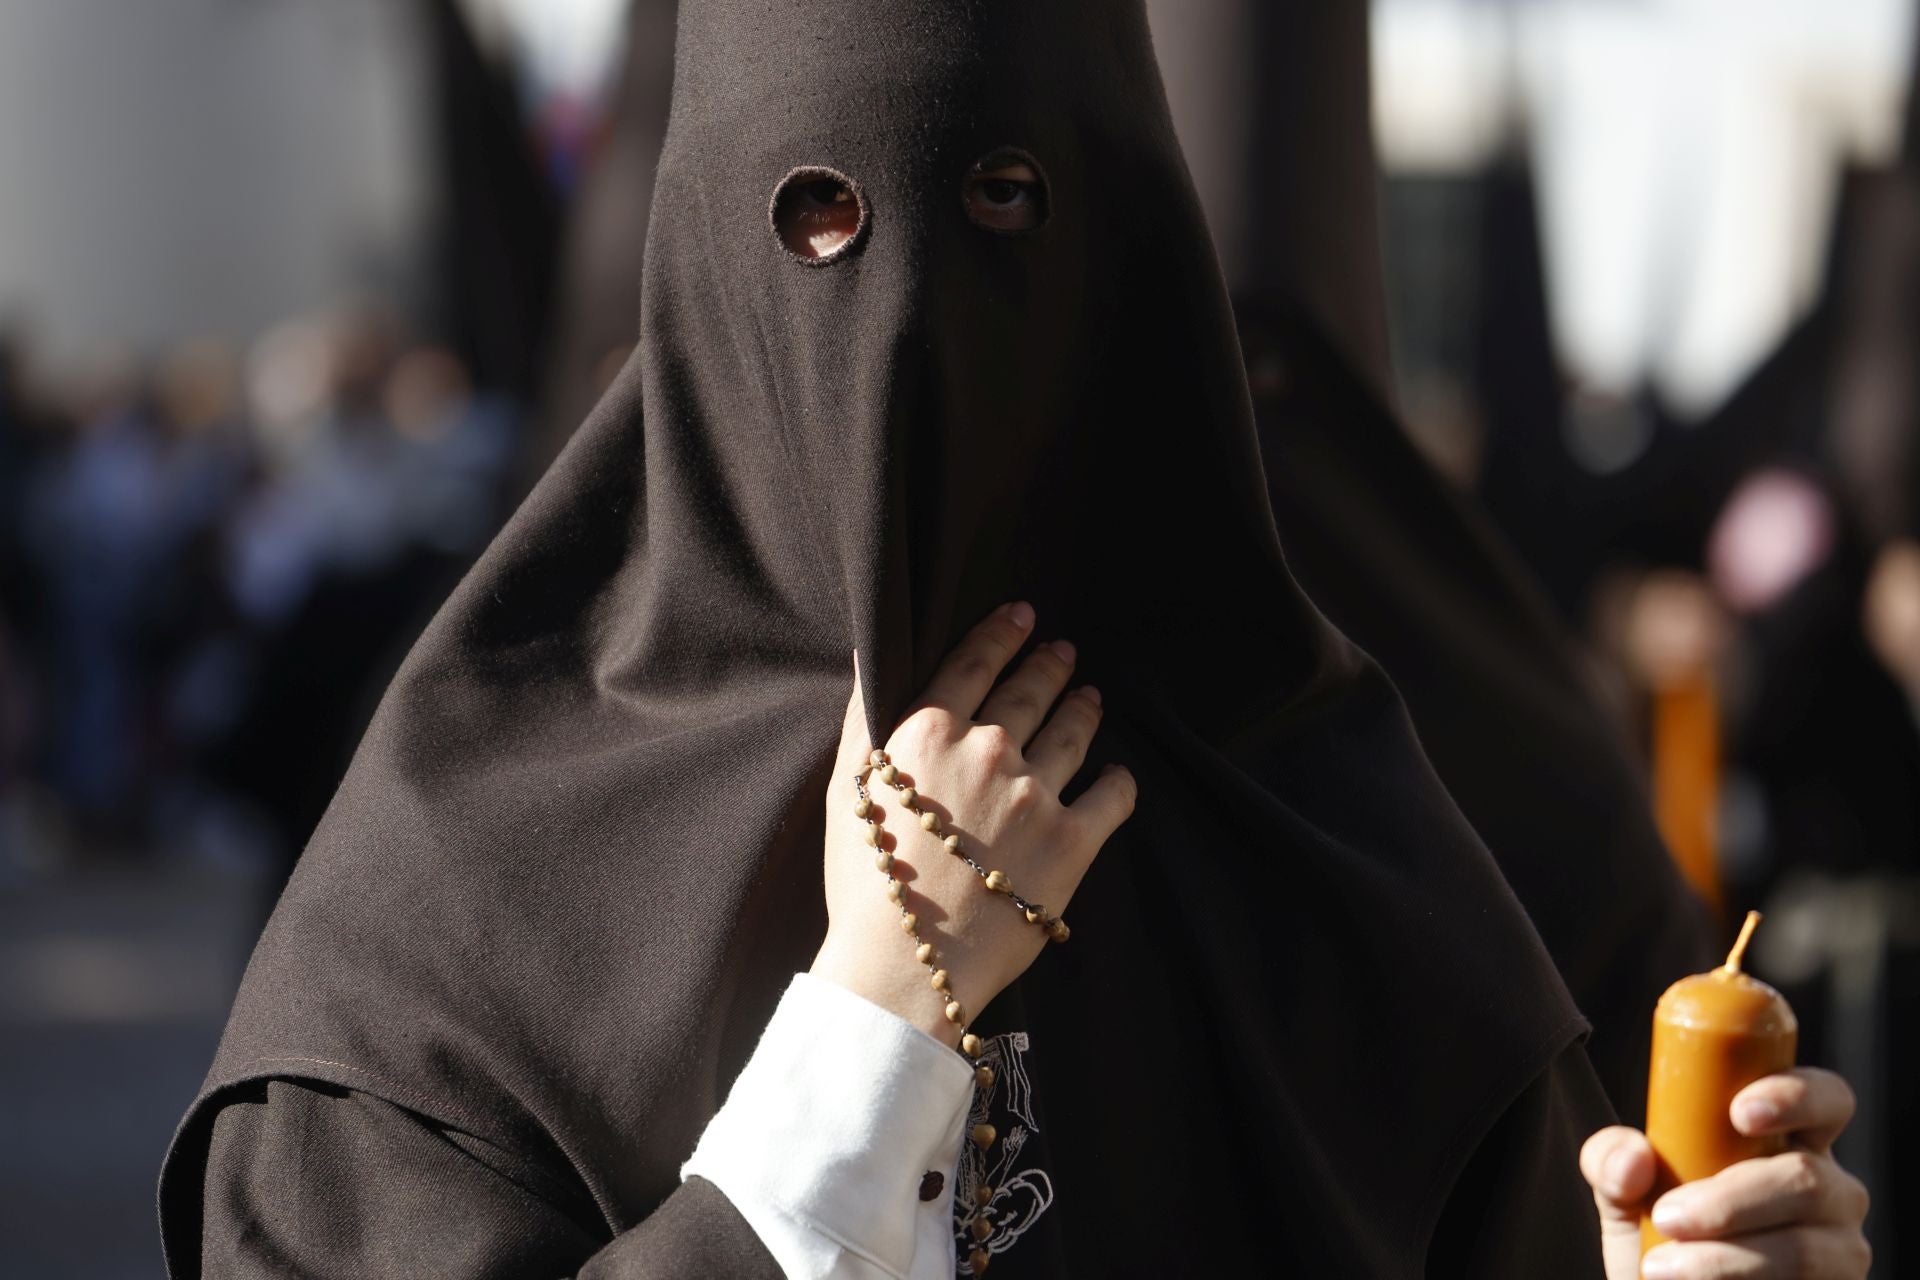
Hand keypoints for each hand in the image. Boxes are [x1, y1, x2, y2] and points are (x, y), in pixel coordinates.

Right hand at [810, 601, 1136, 1045]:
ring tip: (1091, 697)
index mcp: (931, 733)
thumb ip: (864, 719)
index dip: (1001, 634)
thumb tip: (871, 657)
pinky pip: (1113, 796)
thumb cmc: (865, 882)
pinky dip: (1119, 781)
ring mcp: (1038, 794)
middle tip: (1064, 651)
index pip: (974, 663)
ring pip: (1075, 731)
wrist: (904, 964)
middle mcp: (990, 750)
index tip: (1021, 615)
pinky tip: (1118, 775)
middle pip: (1031, 691)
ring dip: (1085, 708)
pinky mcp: (1075, 841)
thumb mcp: (848, 789)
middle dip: (1050, 665)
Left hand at [1581, 1068, 1870, 1278]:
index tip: (1739, 1113)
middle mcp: (1829, 1190)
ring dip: (1726, 1259)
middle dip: (1731, 1200)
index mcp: (1787, 1142)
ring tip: (1662, 1267)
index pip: (1824, 1099)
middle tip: (1667, 1216)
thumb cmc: (1657, 1235)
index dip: (1795, 1096)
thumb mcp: (1623, 1191)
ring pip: (1803, 1248)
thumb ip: (1611, 1160)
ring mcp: (1840, 1250)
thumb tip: (1633, 1160)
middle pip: (1807, 1179)